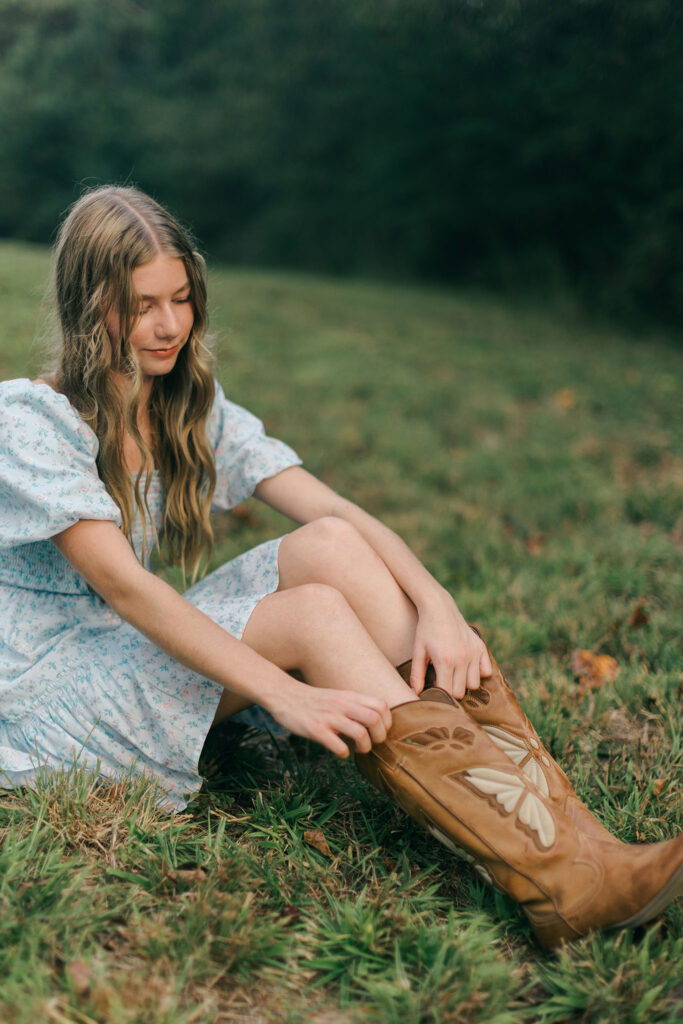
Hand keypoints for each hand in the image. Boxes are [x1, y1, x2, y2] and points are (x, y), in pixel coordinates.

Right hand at [268, 680, 391, 758]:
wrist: (285, 695)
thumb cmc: (315, 701)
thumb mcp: (339, 696)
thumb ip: (356, 705)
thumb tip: (376, 723)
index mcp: (350, 697)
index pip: (382, 706)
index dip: (386, 722)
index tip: (379, 730)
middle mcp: (342, 705)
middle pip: (375, 720)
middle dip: (379, 737)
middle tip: (371, 743)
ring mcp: (329, 717)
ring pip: (360, 734)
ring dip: (364, 747)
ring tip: (358, 749)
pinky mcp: (316, 730)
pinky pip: (339, 747)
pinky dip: (344, 754)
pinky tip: (340, 751)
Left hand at [409, 592, 491, 699]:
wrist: (439, 607)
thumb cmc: (425, 630)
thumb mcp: (417, 652)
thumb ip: (417, 675)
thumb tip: (415, 694)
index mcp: (445, 661)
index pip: (447, 692)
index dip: (439, 693)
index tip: (434, 685)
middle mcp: (462, 658)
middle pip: (461, 692)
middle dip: (451, 690)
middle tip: (442, 678)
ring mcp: (473, 652)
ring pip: (474, 684)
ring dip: (465, 683)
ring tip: (454, 672)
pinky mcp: (480, 646)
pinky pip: (486, 671)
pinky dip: (478, 672)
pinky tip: (467, 666)